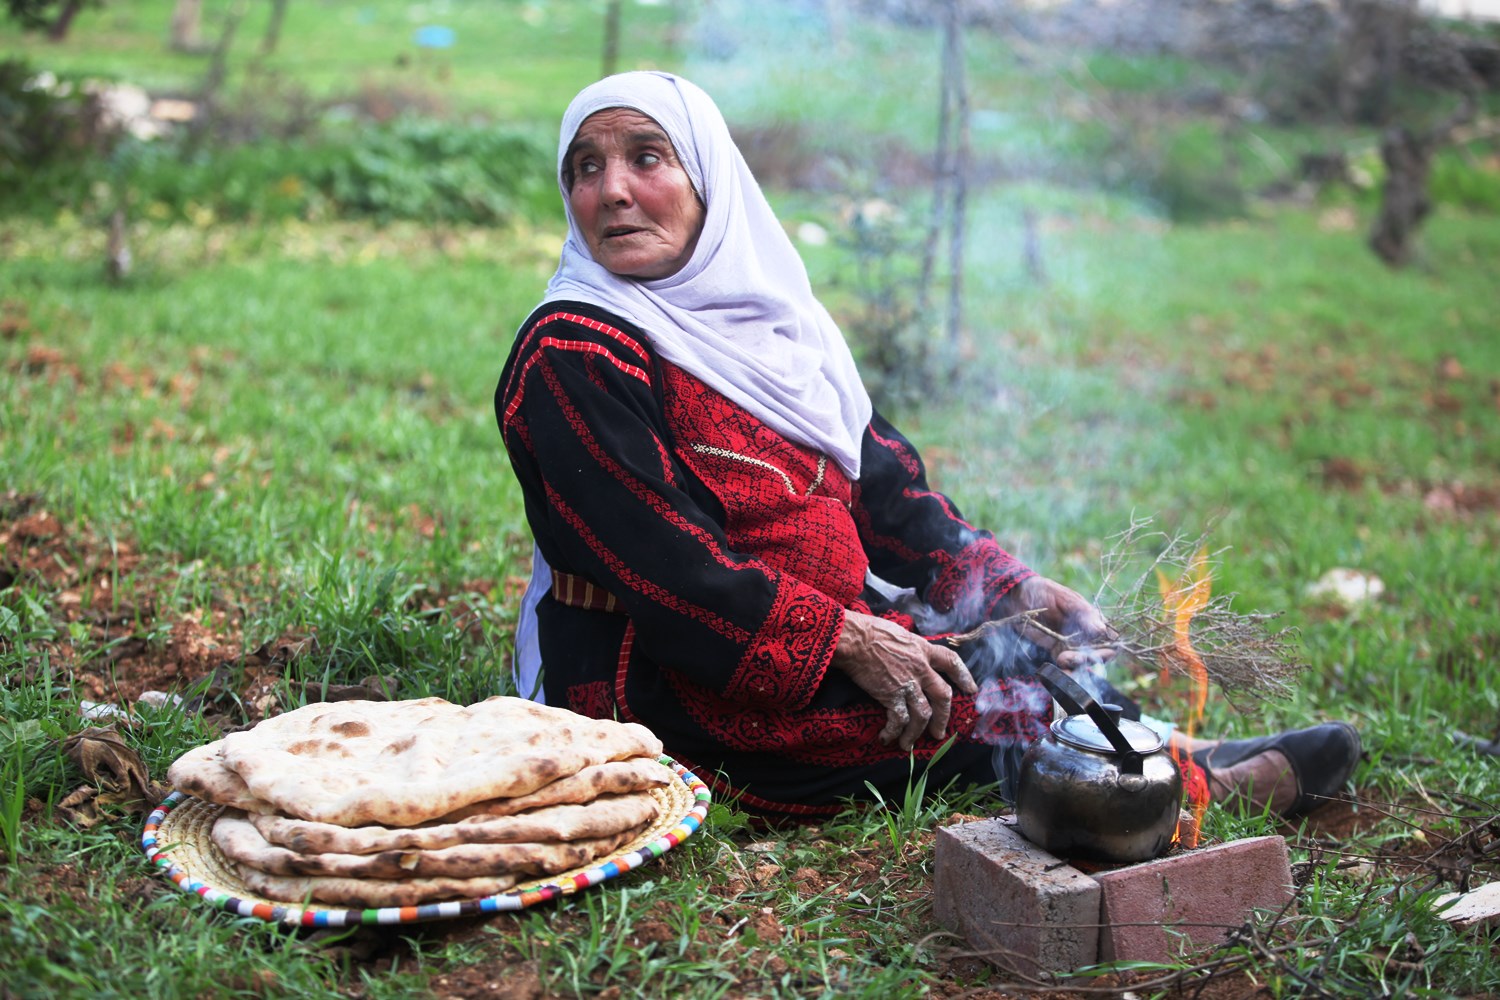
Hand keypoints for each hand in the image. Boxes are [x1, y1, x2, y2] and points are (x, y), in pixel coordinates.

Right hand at [831, 610, 976, 750]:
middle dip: (944, 717)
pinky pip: (898, 719)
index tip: (971, 689)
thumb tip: (908, 653)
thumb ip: (909, 647)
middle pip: (943, 696)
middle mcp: (921, 668)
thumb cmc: (870, 631)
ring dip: (918, 732)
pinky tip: (887, 738)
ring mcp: (907, 683)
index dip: (964, 676)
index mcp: (923, 649)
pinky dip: (894, 732)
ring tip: (909, 744)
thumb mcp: (899, 633)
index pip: (951, 661)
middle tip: (939, 733)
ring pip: (923, 714)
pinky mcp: (891, 695)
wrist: (853, 639)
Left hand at [997, 575, 1118, 669]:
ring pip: (1082, 662)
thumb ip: (1084, 614)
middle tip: (1076, 657)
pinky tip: (1062, 671)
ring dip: (1076, 666)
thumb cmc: (1045, 592)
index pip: (1109, 638)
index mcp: (1092, 619)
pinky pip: (1066, 665)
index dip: (1109, 649)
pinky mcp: (1057, 651)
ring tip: (1063, 659)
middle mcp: (1085, 634)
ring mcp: (1072, 644)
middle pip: (1098, 654)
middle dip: (1090, 659)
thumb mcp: (1066, 599)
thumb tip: (1102, 630)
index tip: (1100, 653)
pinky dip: (1067, 671)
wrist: (1018, 597)